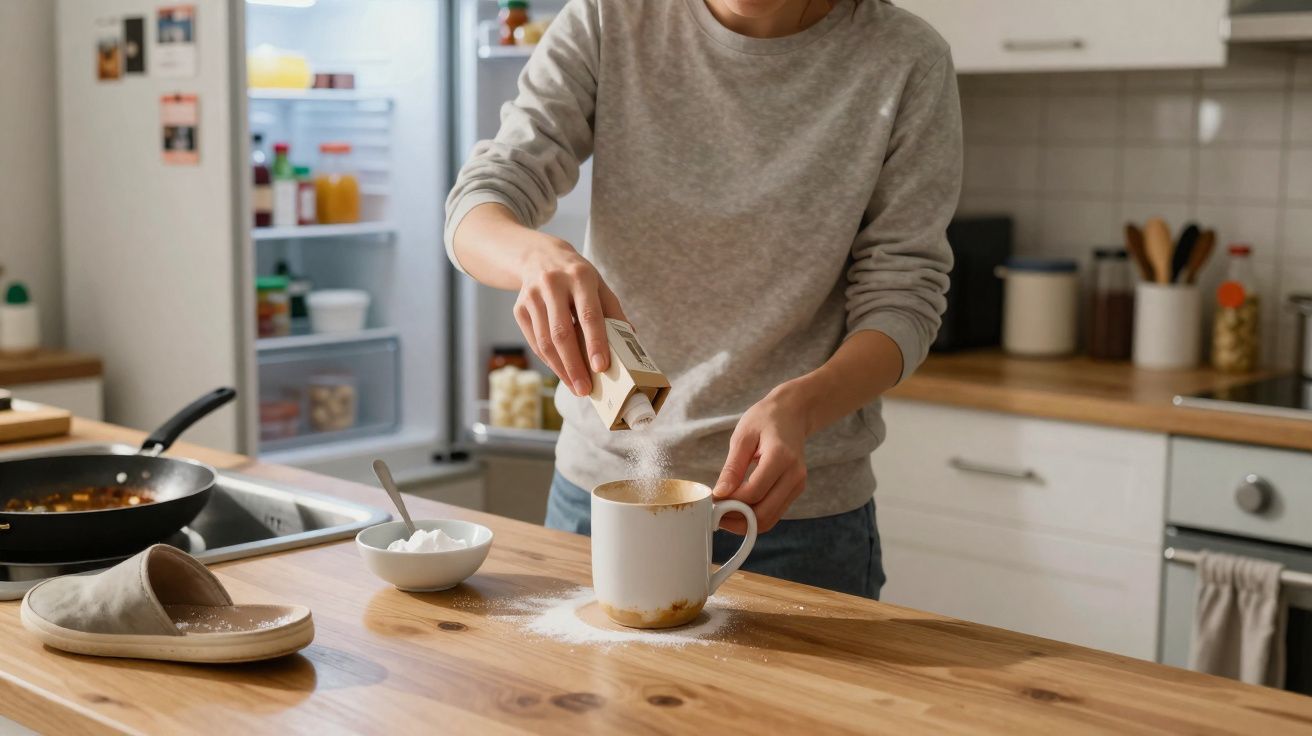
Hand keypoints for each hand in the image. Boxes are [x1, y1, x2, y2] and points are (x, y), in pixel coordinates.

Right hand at [514, 235, 626, 396]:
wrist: (538, 255)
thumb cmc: (577, 276)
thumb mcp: (599, 285)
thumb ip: (613, 312)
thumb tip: (629, 345)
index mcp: (580, 276)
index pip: (589, 314)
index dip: (595, 342)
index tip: (601, 367)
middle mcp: (553, 284)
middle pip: (562, 333)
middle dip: (574, 365)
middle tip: (585, 389)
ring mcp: (532, 296)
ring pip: (545, 341)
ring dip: (561, 369)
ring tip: (575, 387)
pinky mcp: (519, 308)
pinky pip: (534, 342)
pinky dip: (549, 361)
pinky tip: (562, 372)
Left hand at [713, 382, 813, 533]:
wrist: (792, 413)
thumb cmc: (765, 419)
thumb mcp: (743, 437)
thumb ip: (732, 467)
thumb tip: (720, 494)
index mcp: (781, 457)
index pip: (753, 492)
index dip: (730, 502)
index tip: (712, 500)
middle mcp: (794, 475)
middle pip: (764, 514)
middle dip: (736, 519)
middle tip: (715, 513)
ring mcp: (798, 485)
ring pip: (769, 519)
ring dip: (744, 522)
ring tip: (723, 511)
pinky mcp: (795, 490)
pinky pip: (774, 513)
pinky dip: (754, 516)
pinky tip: (737, 507)